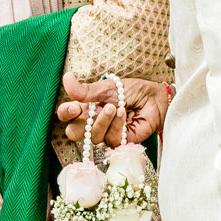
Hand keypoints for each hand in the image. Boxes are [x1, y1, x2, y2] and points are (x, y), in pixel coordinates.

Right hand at [55, 73, 169, 148]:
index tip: (74, 107)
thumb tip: (66, 78)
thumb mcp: (107, 87)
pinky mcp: (119, 143)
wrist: (154, 98)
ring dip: (103, 121)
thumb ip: (86, 89)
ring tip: (116, 107)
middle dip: (80, 124)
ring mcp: (105, 134)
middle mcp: (92, 122)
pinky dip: (116, 126)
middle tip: (87, 111)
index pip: (66, 115)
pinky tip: (124, 114)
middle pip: (73, 133)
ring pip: (93, 137)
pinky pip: (110, 140)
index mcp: (86, 107)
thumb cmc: (132, 91)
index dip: (66, 113)